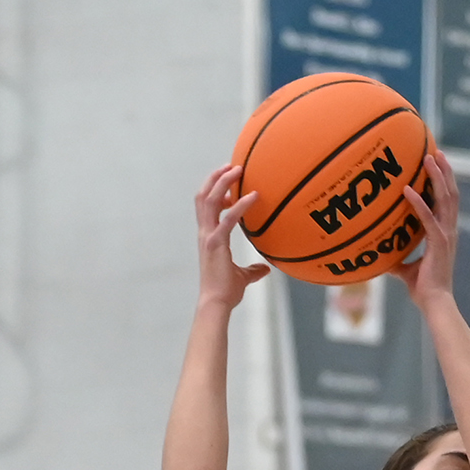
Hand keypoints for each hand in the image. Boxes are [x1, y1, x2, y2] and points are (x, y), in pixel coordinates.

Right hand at [194, 165, 273, 312]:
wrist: (216, 304)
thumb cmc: (226, 292)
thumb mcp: (242, 277)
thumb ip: (253, 270)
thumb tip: (265, 269)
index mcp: (208, 237)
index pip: (207, 206)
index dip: (216, 190)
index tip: (231, 182)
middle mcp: (205, 233)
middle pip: (204, 196)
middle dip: (216, 178)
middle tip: (232, 165)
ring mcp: (209, 236)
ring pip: (210, 200)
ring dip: (223, 182)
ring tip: (238, 169)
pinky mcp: (216, 243)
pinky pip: (228, 218)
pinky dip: (241, 205)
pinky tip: (254, 196)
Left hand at [396, 148, 460, 313]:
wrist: (434, 303)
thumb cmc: (423, 289)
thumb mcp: (406, 270)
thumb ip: (396, 260)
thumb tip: (380, 258)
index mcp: (445, 234)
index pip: (448, 202)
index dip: (445, 183)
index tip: (439, 164)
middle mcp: (449, 230)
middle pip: (451, 193)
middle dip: (445, 171)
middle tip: (437, 152)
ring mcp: (446, 235)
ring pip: (446, 198)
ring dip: (437, 176)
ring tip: (429, 157)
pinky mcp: (438, 242)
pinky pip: (427, 217)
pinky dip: (417, 202)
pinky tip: (406, 189)